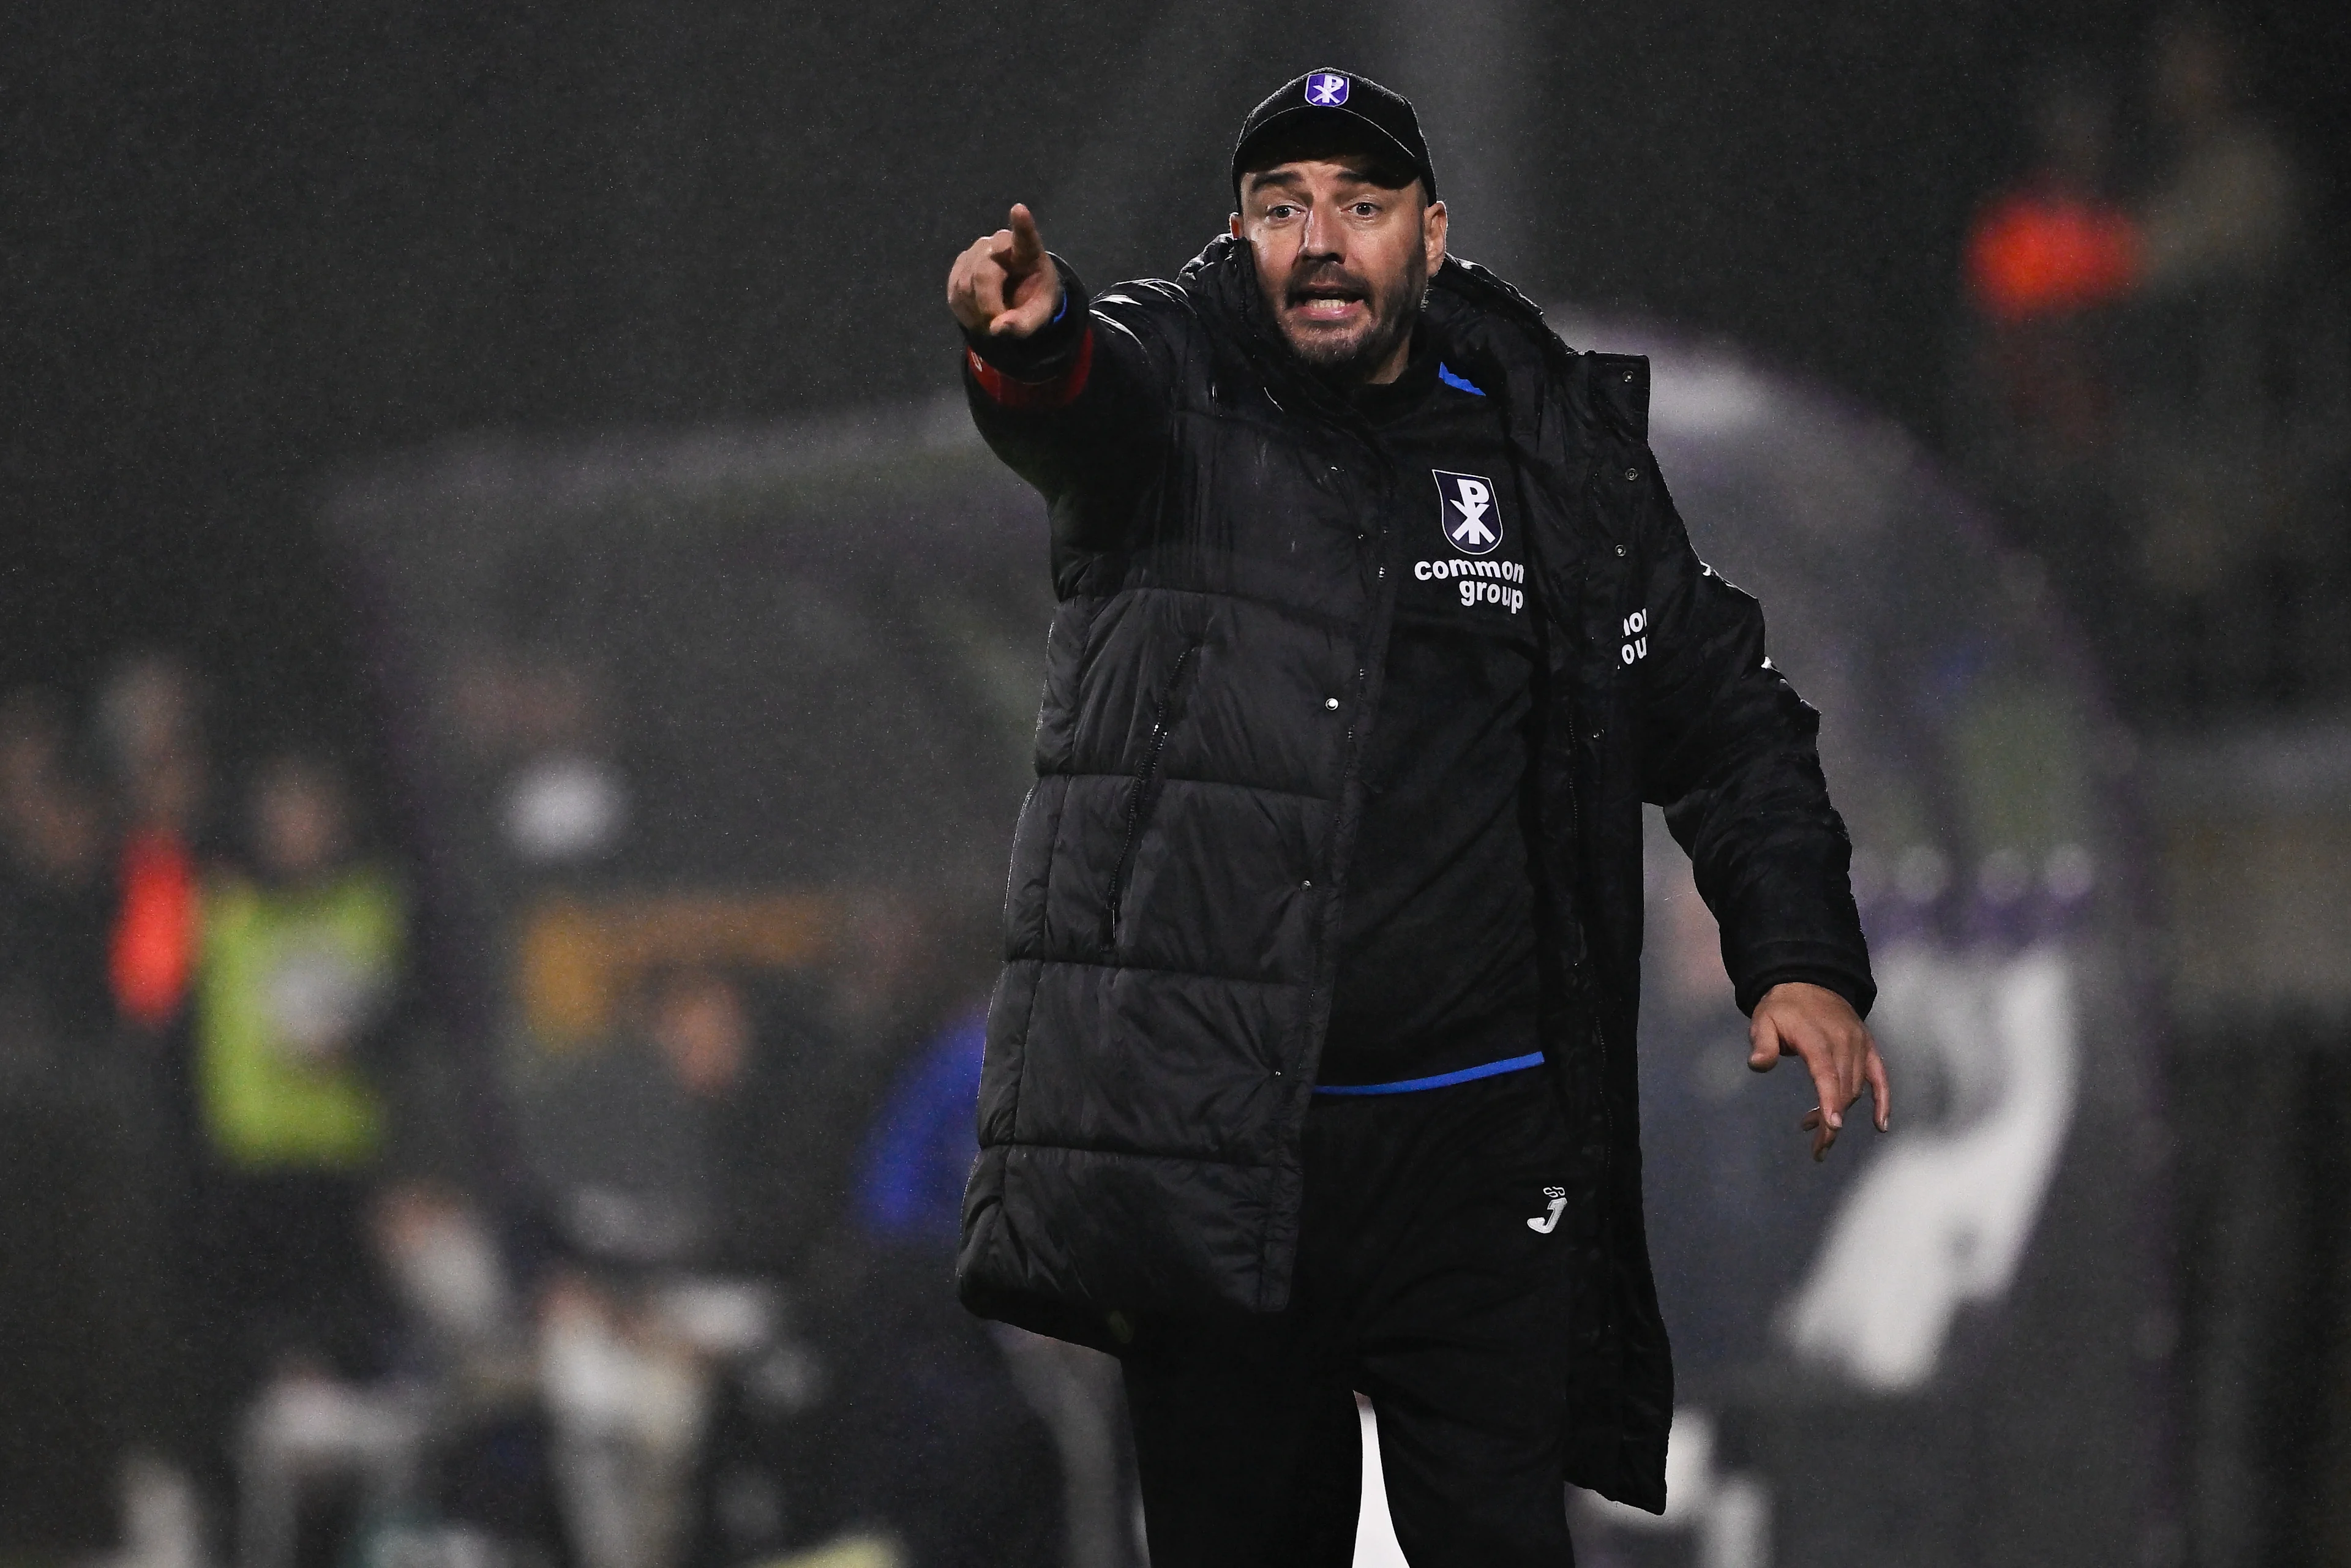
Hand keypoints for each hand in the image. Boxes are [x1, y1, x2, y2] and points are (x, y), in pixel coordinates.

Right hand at [947, 203, 1063, 337]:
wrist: (1017, 297)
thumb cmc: (1032, 300)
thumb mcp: (1037, 317)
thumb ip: (1022, 324)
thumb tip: (997, 328)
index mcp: (1027, 251)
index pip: (1025, 236)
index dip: (1022, 225)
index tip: (1019, 210)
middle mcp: (999, 244)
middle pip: (983, 274)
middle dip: (988, 306)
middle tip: (998, 324)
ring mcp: (976, 251)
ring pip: (965, 286)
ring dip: (977, 311)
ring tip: (992, 316)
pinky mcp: (960, 264)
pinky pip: (955, 292)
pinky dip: (966, 311)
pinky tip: (979, 311)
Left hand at [1748, 981, 1890, 1160]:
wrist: (1807, 981)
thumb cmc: (1781, 1008)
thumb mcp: (1763, 1020)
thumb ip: (1762, 1044)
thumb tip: (1758, 1064)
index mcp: (1817, 1038)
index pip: (1827, 1073)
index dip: (1829, 1101)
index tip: (1831, 1127)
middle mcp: (1844, 1042)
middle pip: (1843, 1089)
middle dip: (1832, 1123)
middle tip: (1817, 1148)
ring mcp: (1859, 1045)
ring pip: (1856, 1088)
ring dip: (1840, 1112)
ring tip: (1815, 1126)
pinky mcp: (1869, 1047)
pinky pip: (1881, 1077)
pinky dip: (1883, 1100)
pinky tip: (1881, 1125)